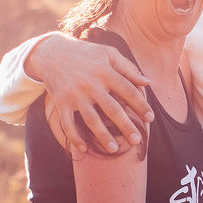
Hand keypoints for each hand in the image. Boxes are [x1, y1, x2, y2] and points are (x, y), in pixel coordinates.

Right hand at [34, 34, 153, 158]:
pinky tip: (84, 149)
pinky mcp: (61, 102)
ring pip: (91, 119)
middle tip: (136, 140)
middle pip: (112, 109)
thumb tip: (147, 82)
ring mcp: (75, 95)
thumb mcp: (108, 54)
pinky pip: (68, 124)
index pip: (127, 90)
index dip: (141, 105)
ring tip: (114, 149)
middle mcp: (91, 84)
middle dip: (125, 126)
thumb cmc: (85, 53)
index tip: (151, 118)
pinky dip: (75, 137)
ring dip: (103, 136)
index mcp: (105, 71)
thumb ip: (128, 68)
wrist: (51, 53)